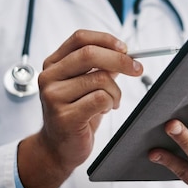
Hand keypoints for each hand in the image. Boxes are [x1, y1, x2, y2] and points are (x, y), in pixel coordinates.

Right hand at [18, 30, 142, 187]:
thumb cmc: (75, 114)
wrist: (57, 148)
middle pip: (90, 54)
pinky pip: (101, 99)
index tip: (125, 48)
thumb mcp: (85, 85)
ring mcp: (54, 96)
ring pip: (100, 79)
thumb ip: (100, 67)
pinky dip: (110, 103)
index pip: (79, 38)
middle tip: (137, 69)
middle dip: (120, 60)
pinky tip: (104, 110)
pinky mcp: (64, 116)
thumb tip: (125, 53)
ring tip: (112, 102)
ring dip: (116, 91)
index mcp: (53, 64)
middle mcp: (49, 77)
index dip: (105, 39)